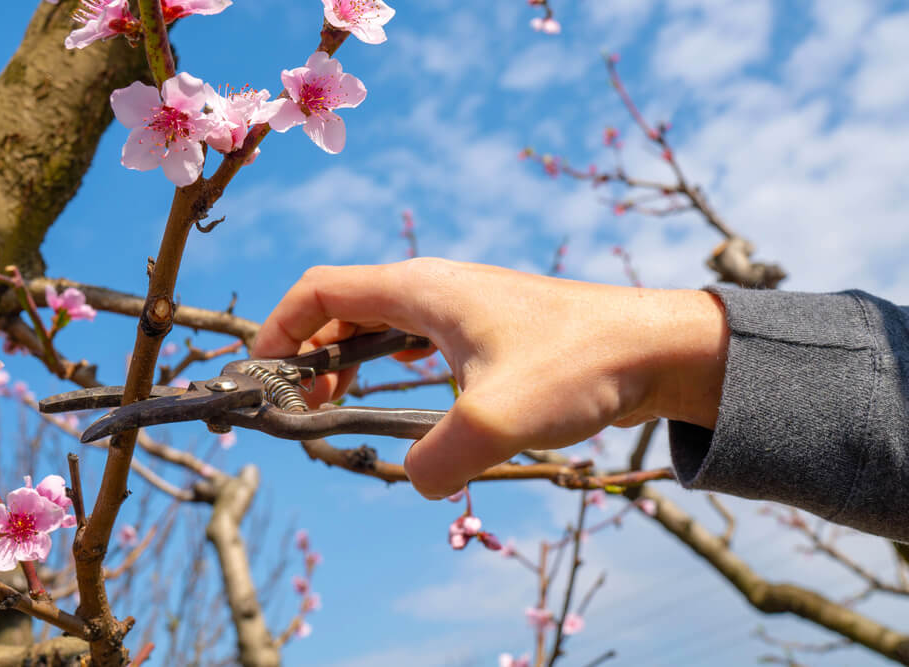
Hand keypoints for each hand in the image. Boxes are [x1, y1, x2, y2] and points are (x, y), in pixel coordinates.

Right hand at [252, 258, 727, 498]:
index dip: (280, 327)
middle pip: (345, 307)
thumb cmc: (579, 366)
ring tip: (337, 405)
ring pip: (382, 325)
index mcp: (422, 289)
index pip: (322, 289)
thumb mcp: (497, 420)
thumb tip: (415, 482)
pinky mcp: (490, 331)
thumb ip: (437, 460)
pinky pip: (419, 341)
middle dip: (310, 353)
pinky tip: (402, 398)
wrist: (656, 348)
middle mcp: (436, 288)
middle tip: (303, 408)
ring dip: (350, 361)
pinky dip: (391, 366)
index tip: (264, 374)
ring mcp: (464, 308)